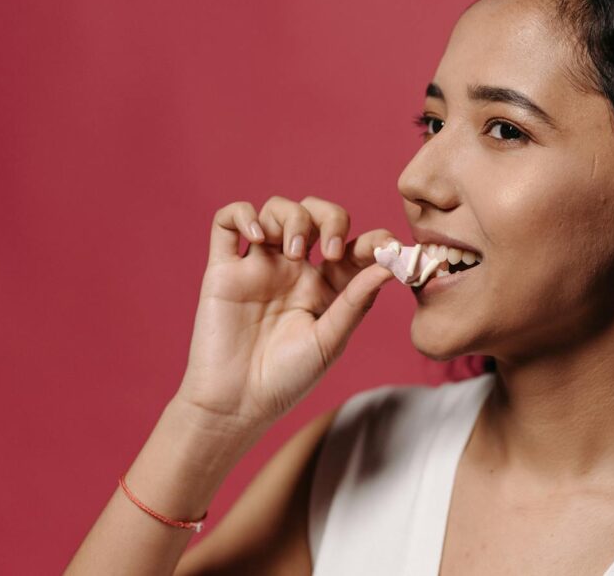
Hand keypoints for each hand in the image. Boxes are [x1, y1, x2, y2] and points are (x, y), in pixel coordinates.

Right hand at [173, 196, 396, 431]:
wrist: (237, 404)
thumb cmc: (286, 380)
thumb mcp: (330, 341)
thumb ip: (357, 300)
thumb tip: (390, 265)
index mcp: (326, 286)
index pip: (354, 245)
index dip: (373, 240)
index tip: (386, 249)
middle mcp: (294, 269)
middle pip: (316, 214)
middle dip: (329, 218)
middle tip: (331, 251)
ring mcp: (259, 265)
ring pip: (275, 209)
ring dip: (292, 217)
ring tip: (295, 253)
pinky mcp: (223, 269)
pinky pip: (226, 222)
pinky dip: (242, 215)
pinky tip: (258, 238)